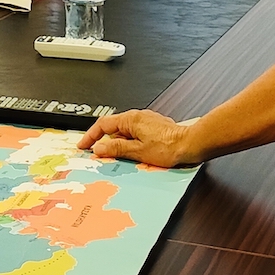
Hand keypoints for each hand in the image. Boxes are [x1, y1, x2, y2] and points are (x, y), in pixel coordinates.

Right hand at [78, 109, 199, 166]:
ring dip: (116, 142)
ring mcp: (146, 121)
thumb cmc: (168, 147)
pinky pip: (134, 133)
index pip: (103, 125)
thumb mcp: (137, 151)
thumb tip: (100, 148)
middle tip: (96, 153)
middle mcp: (138, 116)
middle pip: (113, 127)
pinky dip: (127, 142)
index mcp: (130, 120)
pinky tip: (131, 153)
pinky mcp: (154, 127)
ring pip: (124, 131)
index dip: (90, 136)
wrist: (190, 144)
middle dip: (103, 140)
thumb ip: (116, 148)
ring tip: (114, 157)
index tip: (84, 145)